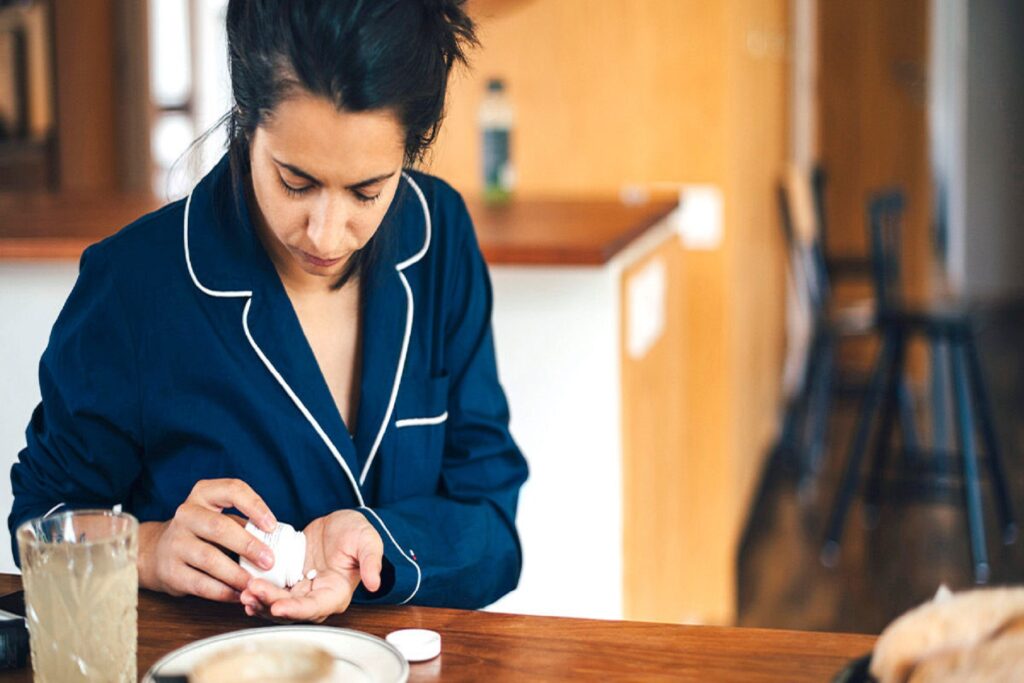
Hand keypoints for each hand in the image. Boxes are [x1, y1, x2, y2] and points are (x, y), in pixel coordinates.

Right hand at [138, 478, 277, 602]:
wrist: (156, 552)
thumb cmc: (201, 532)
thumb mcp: (219, 517)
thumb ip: (244, 524)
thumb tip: (280, 541)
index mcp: (203, 494)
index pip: (232, 490)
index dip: (255, 506)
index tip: (272, 526)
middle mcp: (186, 515)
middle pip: (219, 527)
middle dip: (248, 545)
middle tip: (270, 561)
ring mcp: (175, 543)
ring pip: (209, 558)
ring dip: (237, 573)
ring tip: (255, 583)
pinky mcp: (170, 571)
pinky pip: (200, 584)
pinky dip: (223, 592)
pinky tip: (239, 594)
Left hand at [241, 510, 382, 621]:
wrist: (339, 524)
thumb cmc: (356, 532)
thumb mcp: (368, 541)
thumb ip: (371, 562)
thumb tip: (375, 583)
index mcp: (337, 593)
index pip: (316, 608)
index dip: (296, 610)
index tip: (278, 606)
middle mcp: (317, 598)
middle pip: (291, 610)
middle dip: (270, 604)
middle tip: (252, 591)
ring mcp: (301, 592)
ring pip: (278, 606)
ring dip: (261, 602)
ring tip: (245, 592)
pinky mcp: (289, 583)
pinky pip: (272, 594)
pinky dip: (259, 595)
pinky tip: (244, 590)